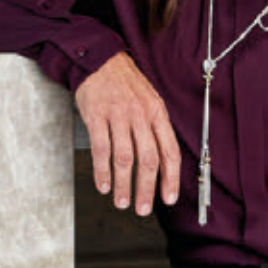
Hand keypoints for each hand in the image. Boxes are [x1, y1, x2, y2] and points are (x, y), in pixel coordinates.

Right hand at [72, 49, 181, 215]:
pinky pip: (101, 149)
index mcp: (158, 112)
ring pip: (124, 158)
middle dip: (146, 189)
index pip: (170, 151)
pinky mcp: (96, 115)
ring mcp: (118, 115)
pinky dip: (102, 171)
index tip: (169, 198)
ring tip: (122, 202)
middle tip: (142, 209)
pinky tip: (104, 185)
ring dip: (124, 185)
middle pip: (148, 159)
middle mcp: (141, 115)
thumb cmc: (125, 84)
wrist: (99, 59)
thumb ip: (155, 129)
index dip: (171, 178)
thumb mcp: (150, 100)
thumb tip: (161, 164)